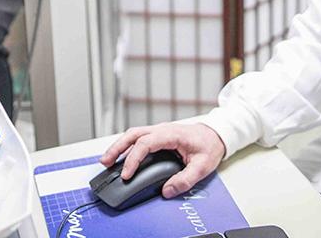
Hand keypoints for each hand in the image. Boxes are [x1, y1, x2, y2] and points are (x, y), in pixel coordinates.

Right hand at [99, 122, 226, 198]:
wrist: (216, 134)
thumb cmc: (209, 146)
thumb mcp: (202, 166)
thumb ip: (185, 180)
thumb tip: (166, 190)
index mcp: (171, 134)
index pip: (145, 143)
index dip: (133, 159)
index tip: (126, 174)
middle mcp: (162, 129)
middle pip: (133, 134)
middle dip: (117, 148)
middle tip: (105, 162)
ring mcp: (159, 131)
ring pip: (133, 134)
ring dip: (119, 146)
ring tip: (106, 160)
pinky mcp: (158, 135)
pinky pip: (138, 138)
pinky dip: (126, 146)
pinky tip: (121, 157)